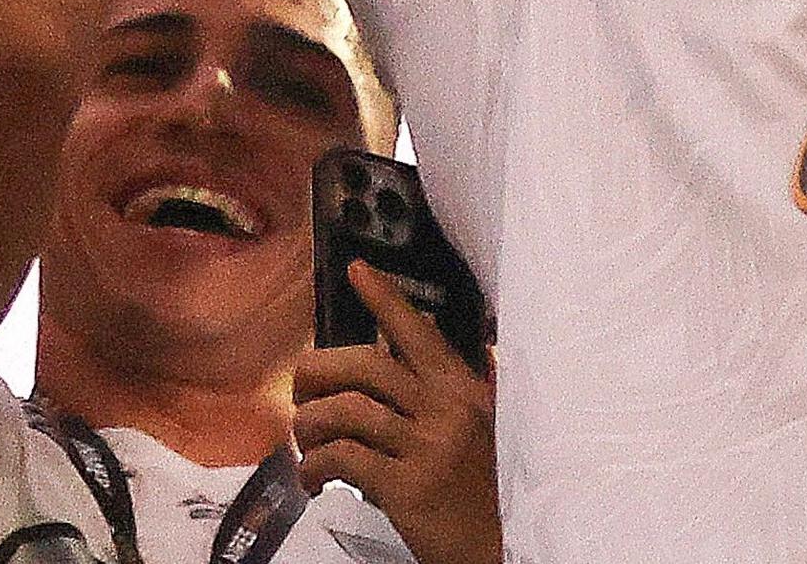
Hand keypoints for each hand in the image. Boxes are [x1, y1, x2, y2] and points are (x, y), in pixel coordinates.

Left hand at [293, 261, 500, 563]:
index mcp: (466, 391)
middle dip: (319, 373)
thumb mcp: (480, 431)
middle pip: (367, 366)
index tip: (356, 270)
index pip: (421, 333)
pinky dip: (314, 467)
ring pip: (347, 412)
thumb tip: (395, 376)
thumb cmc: (489, 488)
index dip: (387, 299)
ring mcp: (429, 447)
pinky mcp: (408, 486)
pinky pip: (342, 459)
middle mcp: (449, 410)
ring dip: (310, 426)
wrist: (504, 543)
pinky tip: (313, 479)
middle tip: (302, 391)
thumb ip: (446, 401)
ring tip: (304, 445)